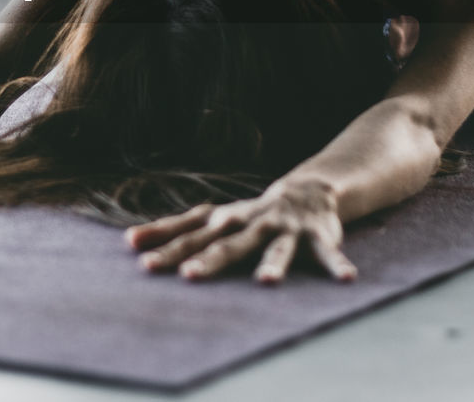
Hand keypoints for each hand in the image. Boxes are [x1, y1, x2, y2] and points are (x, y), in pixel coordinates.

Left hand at [124, 179, 356, 283]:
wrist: (307, 189)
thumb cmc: (249, 214)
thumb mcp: (213, 220)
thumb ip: (174, 232)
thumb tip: (127, 242)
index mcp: (225, 220)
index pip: (190, 233)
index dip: (166, 244)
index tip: (138, 257)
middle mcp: (252, 222)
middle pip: (226, 243)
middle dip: (209, 259)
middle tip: (187, 277)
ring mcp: (284, 228)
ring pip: (276, 248)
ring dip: (272, 264)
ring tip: (266, 283)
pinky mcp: (316, 235)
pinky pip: (329, 252)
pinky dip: (337, 264)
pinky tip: (346, 279)